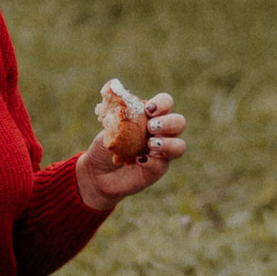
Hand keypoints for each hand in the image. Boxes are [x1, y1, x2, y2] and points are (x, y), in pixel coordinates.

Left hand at [75, 92, 185, 211]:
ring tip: (150, 144)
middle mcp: (160, 133)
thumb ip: (118, 116)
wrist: (96, 173)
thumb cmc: (104, 147)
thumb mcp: (108, 128)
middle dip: (168, 123)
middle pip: (179, 122)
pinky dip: (152, 161)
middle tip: (151, 127)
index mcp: (150, 117)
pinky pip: (162, 165)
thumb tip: (121, 104)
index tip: (148, 109)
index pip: (166, 103)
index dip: (162, 103)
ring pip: (179, 146)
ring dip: (167, 143)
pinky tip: (138, 160)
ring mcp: (161, 153)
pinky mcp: (156, 170)